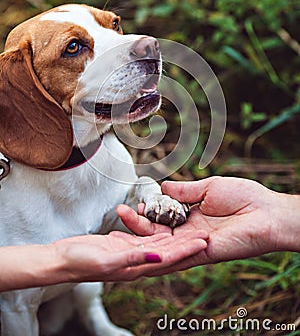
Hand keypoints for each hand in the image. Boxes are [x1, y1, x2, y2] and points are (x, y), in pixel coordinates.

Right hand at [52, 230, 207, 282]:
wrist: (60, 259)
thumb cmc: (80, 261)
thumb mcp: (107, 259)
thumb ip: (133, 258)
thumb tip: (159, 256)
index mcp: (136, 268)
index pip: (168, 258)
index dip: (187, 250)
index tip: (204, 241)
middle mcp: (137, 262)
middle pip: (168, 251)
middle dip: (187, 243)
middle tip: (206, 232)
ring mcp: (129, 253)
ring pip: (158, 243)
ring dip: (174, 236)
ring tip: (190, 226)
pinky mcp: (121, 244)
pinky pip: (143, 236)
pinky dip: (155, 229)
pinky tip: (163, 222)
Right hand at [117, 176, 299, 273]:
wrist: (266, 212)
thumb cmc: (243, 196)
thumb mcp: (208, 187)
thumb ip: (184, 190)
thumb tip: (163, 186)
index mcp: (191, 216)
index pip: (162, 217)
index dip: (146, 212)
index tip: (134, 204)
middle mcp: (190, 232)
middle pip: (157, 232)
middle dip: (137, 223)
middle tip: (121, 211)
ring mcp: (194, 245)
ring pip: (161, 244)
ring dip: (142, 234)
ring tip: (124, 219)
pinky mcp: (201, 255)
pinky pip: (176, 256)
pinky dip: (158, 251)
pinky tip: (141, 247)